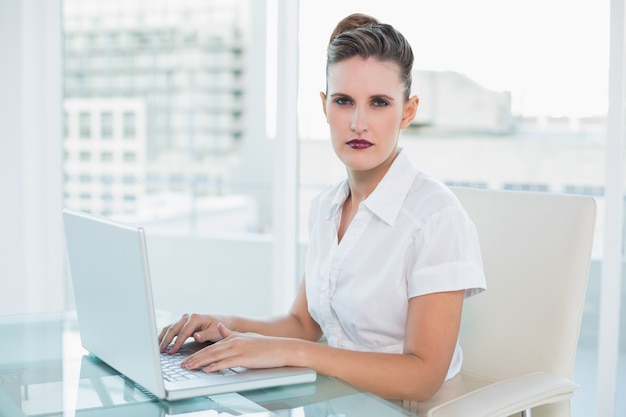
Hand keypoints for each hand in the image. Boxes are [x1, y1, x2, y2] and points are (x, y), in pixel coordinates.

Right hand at [158, 313, 231, 353]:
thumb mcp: (214, 332)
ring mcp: (184, 319)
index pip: (183, 332)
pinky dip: (166, 335)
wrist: (223, 322)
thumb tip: (195, 336)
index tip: (172, 352)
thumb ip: (204, 335)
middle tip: (160, 351)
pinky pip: (171, 328)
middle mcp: (188, 316)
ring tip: (157, 348)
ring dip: (163, 337)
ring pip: (170, 327)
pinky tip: (161, 342)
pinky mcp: (183, 323)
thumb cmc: (219, 328)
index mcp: (195, 318)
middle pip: (173, 328)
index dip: (177, 343)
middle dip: (166, 340)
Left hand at [180, 323, 295, 371]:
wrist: (281, 348)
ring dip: (200, 363)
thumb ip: (230, 333)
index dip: (197, 352)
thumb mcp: (246, 337)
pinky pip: (226, 363)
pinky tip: (207, 370)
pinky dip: (215, 367)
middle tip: (182, 364)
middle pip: (209, 351)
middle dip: (194, 358)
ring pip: (215, 357)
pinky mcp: (244, 358)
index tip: (186, 358)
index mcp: (233, 338)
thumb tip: (219, 326)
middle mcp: (233, 342)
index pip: (211, 346)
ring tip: (189, 368)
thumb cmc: (265, 345)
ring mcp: (239, 350)